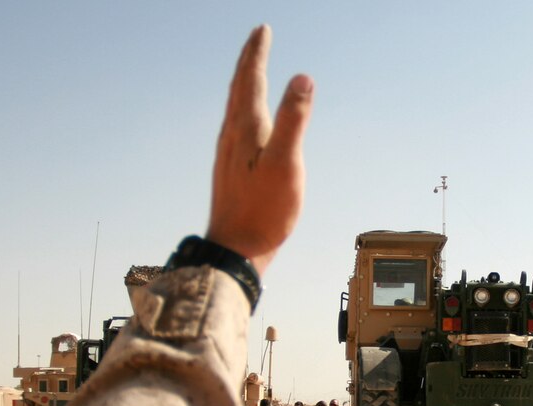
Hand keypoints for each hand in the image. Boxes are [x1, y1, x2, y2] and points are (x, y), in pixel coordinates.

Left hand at [206, 25, 313, 274]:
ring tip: (251, 72)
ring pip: (235, 106)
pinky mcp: (231, 169)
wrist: (236, 248)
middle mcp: (232, 134)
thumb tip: (303, 78)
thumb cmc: (264, 210)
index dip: (257, 53)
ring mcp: (229, 152)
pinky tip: (247, 122)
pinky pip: (237, 125)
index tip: (263, 30)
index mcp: (246, 128)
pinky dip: (244, 109)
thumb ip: (294, 120)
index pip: (250, 79)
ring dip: (244, 83)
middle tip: (258, 39)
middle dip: (249, 61)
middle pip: (239, 88)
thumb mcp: (286, 163)